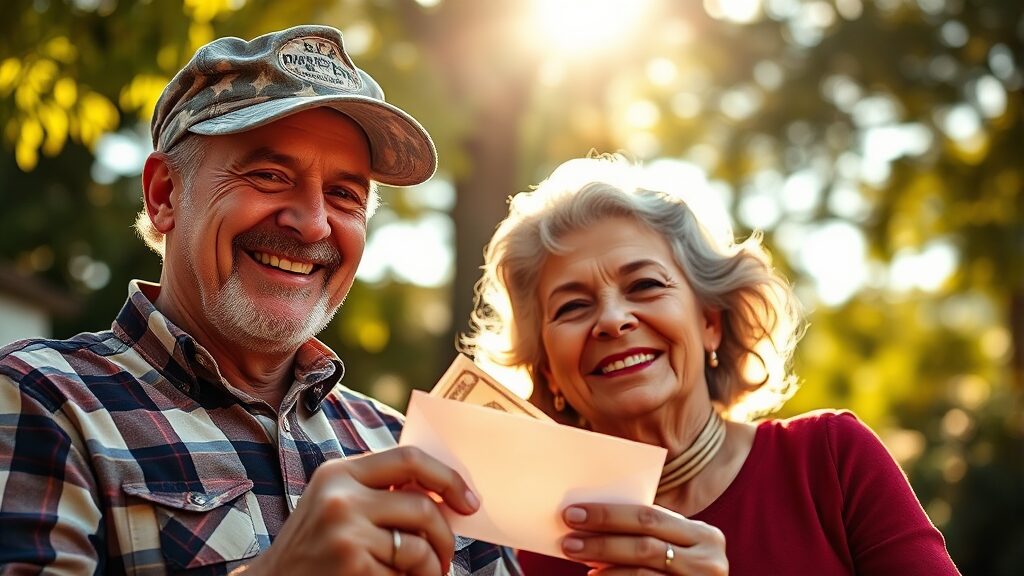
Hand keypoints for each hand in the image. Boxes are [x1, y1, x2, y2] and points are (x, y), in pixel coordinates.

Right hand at [238, 446, 479, 575]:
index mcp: (340, 472)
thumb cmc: (317, 545)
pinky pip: (402, 574)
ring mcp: (345, 533)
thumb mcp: (338, 502)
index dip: (448, 478)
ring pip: (419, 546)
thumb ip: (380, 490)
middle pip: (423, 506)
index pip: (409, 458)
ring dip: (432, 567)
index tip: (469, 502)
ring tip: (425, 574)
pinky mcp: (352, 566)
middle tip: (446, 556)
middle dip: (445, 536)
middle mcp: (341, 497)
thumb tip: (446, 492)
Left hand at [560, 503, 726, 574]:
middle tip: (569, 538)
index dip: (609, 514)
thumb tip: (591, 521)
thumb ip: (646, 534)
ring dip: (604, 562)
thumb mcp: (674, 548)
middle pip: (645, 544)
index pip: (650, 517)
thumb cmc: (679, 571)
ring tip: (576, 555)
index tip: (574, 513)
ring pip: (642, 571)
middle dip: (602, 539)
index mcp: (704, 536)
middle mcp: (708, 560)